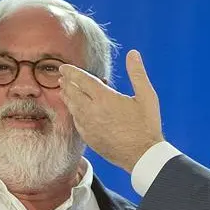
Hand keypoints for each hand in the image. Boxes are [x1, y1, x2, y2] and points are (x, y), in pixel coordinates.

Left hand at [59, 50, 163, 172]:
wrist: (142, 156)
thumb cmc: (146, 125)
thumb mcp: (147, 96)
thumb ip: (137, 73)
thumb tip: (133, 53)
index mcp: (104, 98)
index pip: (81, 80)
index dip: (71, 72)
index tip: (64, 67)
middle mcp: (92, 111)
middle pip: (72, 93)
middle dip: (66, 83)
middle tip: (62, 77)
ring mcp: (88, 126)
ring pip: (72, 108)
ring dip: (68, 97)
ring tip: (65, 91)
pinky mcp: (89, 138)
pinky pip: (76, 121)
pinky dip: (73, 112)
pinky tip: (76, 110)